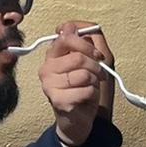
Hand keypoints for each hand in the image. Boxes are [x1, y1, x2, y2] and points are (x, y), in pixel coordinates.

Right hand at [39, 20, 112, 146]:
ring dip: (95, 82)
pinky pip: (85, 91)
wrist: (79, 120)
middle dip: (95, 67)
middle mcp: (46, 67)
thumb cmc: (85, 87)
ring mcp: (49, 84)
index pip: (66, 36)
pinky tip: (86, 100)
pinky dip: (92, 95)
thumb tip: (72, 26)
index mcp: (53, 54)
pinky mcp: (57, 100)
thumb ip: (87, 39)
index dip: (86, 44)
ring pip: (84, 74)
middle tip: (99, 75)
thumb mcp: (93, 60)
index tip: (97, 54)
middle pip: (78, 57)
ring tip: (90, 88)